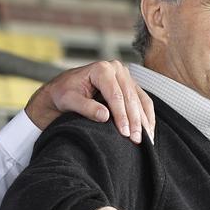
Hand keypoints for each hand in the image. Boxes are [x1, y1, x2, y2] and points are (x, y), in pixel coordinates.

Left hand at [26, 60, 155, 144]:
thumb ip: (86, 107)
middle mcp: (116, 69)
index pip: (116, 95)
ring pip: (140, 100)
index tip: (124, 133)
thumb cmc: (62, 94)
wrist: (61, 91)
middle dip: (135, 121)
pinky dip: (147, 116)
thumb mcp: (68, 100)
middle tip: (137, 140)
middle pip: (130, 98)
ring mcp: (125, 76)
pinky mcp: (129, 85)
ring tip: (146, 139)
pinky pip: (143, 100)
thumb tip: (105, 116)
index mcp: (101, 69)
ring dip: (144, 121)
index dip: (121, 116)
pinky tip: (148, 130)